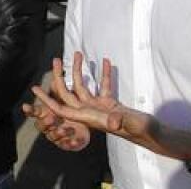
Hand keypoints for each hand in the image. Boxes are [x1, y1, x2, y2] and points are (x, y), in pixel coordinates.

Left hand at [31, 52, 159, 150]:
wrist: (155, 135)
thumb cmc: (144, 132)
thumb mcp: (133, 124)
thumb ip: (121, 121)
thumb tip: (112, 121)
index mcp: (90, 118)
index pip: (62, 109)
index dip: (47, 100)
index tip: (34, 89)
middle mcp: (91, 112)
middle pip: (69, 94)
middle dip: (60, 77)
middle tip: (55, 60)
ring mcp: (101, 108)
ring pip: (84, 87)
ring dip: (81, 71)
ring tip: (79, 54)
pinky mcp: (112, 104)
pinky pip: (103, 87)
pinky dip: (104, 75)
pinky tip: (106, 61)